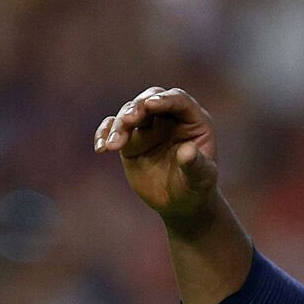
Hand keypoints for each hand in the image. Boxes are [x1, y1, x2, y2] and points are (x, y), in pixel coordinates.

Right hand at [94, 86, 220, 230]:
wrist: (181, 204)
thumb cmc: (197, 187)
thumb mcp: (202, 178)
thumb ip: (196, 164)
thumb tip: (188, 151)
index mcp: (193, 120)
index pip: (178, 100)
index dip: (165, 100)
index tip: (150, 103)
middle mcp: (169, 118)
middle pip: (149, 100)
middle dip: (137, 107)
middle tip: (128, 120)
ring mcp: (148, 128)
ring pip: (128, 113)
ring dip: (119, 126)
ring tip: (113, 146)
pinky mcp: (130, 140)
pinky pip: (113, 129)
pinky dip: (104, 134)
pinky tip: (101, 148)